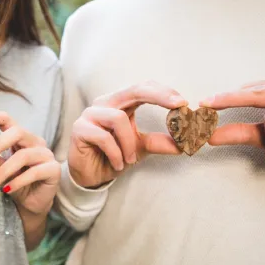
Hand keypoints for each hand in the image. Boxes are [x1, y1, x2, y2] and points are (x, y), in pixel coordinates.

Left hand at [0, 110, 59, 216]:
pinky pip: (33, 172)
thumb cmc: (15, 183)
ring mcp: (46, 154)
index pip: (8, 120)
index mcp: (21, 137)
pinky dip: (17, 182)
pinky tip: (6, 190)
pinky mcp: (53, 169)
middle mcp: (35, 142)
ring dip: (3, 171)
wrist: (32, 203)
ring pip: (23, 156)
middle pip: (17, 132)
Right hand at [69, 81, 187, 187]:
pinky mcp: (79, 129)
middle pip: (134, 90)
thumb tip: (184, 143)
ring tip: (129, 160)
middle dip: (159, 96)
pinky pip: (103, 137)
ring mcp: (90, 114)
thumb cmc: (114, 156)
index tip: (184, 102)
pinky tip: (117, 164)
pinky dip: (116, 153)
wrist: (90, 176)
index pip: (143, 88)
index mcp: (120, 102)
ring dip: (129, 143)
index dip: (164, 92)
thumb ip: (160, 142)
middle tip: (178, 107)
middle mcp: (105, 103)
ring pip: (118, 118)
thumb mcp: (140, 148)